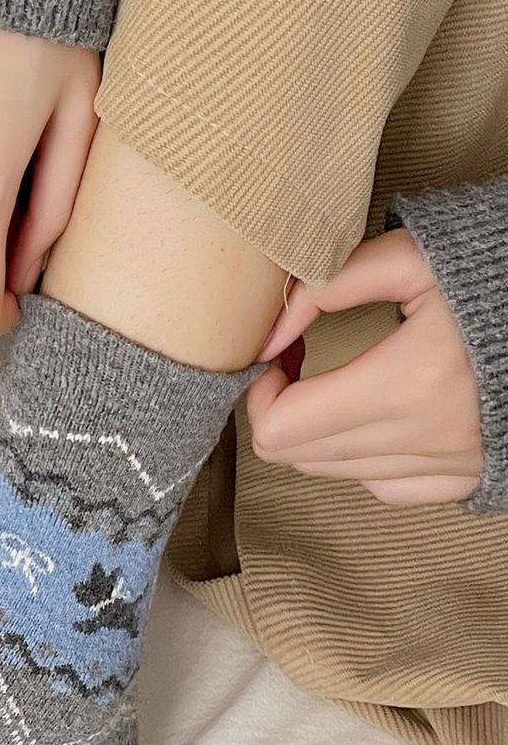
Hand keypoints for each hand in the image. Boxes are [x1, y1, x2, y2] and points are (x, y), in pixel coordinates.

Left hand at [246, 230, 482, 506]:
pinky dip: (365, 459)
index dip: (260, 394)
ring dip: (319, 432)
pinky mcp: (469, 477)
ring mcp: (451, 465)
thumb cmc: (496, 273)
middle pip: (299, 456)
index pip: (282, 426)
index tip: (275, 359)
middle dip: (282, 409)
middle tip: (298, 363)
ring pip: (336, 474)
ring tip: (338, 380)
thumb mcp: (415, 255)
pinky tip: (377, 417)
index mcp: (408, 383)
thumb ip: (327, 286)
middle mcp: (427, 437)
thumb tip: (268, 335)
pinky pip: (386, 488)